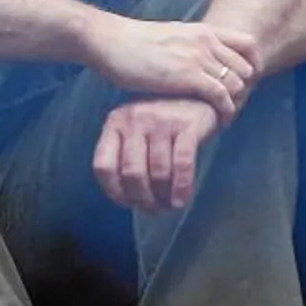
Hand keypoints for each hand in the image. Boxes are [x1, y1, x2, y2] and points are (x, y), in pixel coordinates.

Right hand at [84, 16, 259, 117]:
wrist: (109, 41)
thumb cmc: (130, 43)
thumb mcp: (169, 37)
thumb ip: (188, 46)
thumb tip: (193, 60)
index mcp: (203, 31)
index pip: (248, 44)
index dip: (252, 65)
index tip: (242, 84)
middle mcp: (206, 41)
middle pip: (247, 67)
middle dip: (245, 89)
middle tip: (233, 106)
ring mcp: (199, 58)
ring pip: (238, 83)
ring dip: (235, 103)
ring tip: (225, 116)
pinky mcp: (189, 76)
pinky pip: (222, 96)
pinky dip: (225, 111)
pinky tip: (219, 121)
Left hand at [92, 99, 220, 210]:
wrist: (201, 96)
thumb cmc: (164, 122)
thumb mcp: (137, 131)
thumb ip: (126, 155)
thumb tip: (127, 198)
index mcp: (115, 123)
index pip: (103, 165)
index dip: (113, 191)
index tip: (127, 203)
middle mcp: (134, 120)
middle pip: (131, 173)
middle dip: (142, 199)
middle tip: (154, 209)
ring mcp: (160, 122)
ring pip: (157, 172)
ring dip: (163, 196)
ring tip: (169, 205)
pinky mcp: (186, 126)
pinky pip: (182, 165)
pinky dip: (181, 187)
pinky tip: (181, 199)